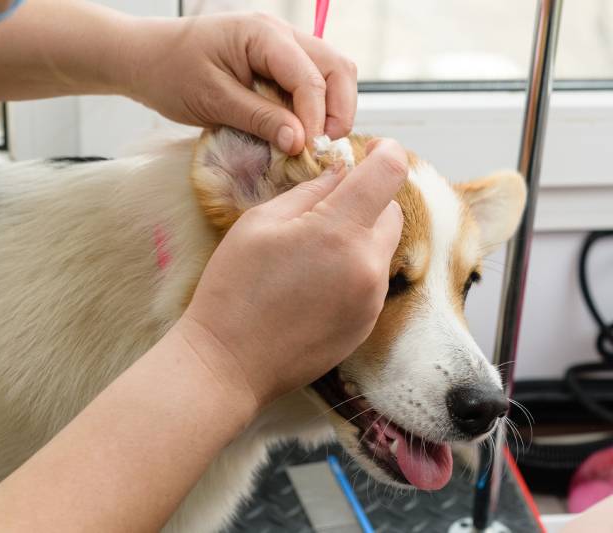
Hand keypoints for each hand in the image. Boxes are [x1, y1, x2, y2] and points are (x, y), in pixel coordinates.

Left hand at [117, 13, 357, 154]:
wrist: (144, 58)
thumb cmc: (170, 73)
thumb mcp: (212, 101)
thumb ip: (258, 118)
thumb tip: (299, 142)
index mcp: (263, 34)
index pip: (310, 77)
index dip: (315, 118)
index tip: (306, 152)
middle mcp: (281, 34)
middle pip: (336, 68)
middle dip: (338, 110)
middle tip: (321, 148)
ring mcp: (281, 47)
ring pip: (331, 74)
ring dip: (331, 109)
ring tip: (313, 143)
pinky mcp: (276, 63)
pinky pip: (310, 82)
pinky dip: (314, 108)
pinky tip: (299, 133)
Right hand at [176, 139, 407, 409]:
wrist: (229, 362)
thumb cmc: (233, 290)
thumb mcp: (259, 223)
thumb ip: (308, 192)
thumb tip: (340, 174)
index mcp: (339, 231)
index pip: (389, 173)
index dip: (386, 153)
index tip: (375, 150)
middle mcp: (367, 265)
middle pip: (392, 211)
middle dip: (368, 199)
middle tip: (328, 206)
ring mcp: (372, 299)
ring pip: (383, 247)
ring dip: (361, 236)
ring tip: (314, 251)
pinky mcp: (367, 323)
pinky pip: (373, 280)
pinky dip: (356, 269)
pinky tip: (316, 281)